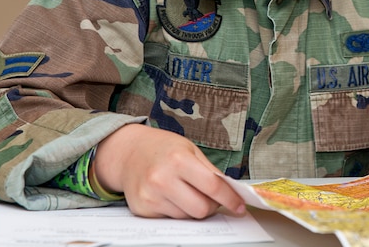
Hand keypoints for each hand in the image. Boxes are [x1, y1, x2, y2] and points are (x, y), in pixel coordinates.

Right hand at [91, 124, 246, 218]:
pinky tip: (171, 196)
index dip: (230, 198)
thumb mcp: (190, 150)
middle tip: (211, 198)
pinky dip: (177, 211)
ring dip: (193, 209)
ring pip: (187, 217)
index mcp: (179, 160)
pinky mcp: (142, 209)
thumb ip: (210, 171)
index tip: (239, 205)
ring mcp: (150, 196)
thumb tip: (231, 191)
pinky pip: (171, 219)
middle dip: (212, 206)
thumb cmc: (164, 149)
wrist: (129, 153)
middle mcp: (162, 179)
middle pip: (201, 208)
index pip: (212, 187)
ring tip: (187, 192)